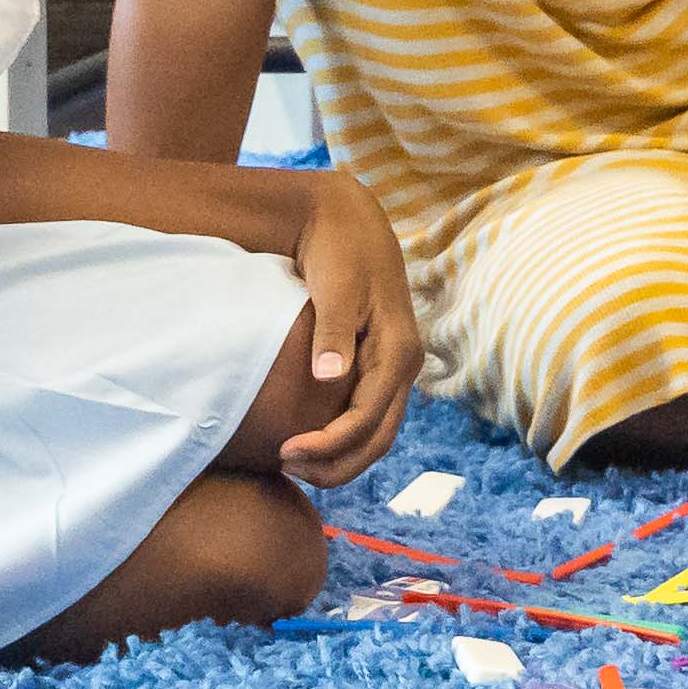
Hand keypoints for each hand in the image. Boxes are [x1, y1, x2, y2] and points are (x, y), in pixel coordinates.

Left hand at [276, 172, 420, 483]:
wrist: (349, 220)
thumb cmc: (340, 251)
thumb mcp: (336, 288)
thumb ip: (333, 334)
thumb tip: (329, 378)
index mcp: (399, 351)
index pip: (367, 421)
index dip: (328, 446)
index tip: (283, 452)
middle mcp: (404, 365)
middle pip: (378, 439)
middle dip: (335, 464)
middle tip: (285, 467)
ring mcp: (394, 366)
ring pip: (375, 432)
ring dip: (339, 456)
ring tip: (293, 462)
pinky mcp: (379, 363)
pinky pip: (367, 415)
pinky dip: (342, 436)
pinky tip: (308, 437)